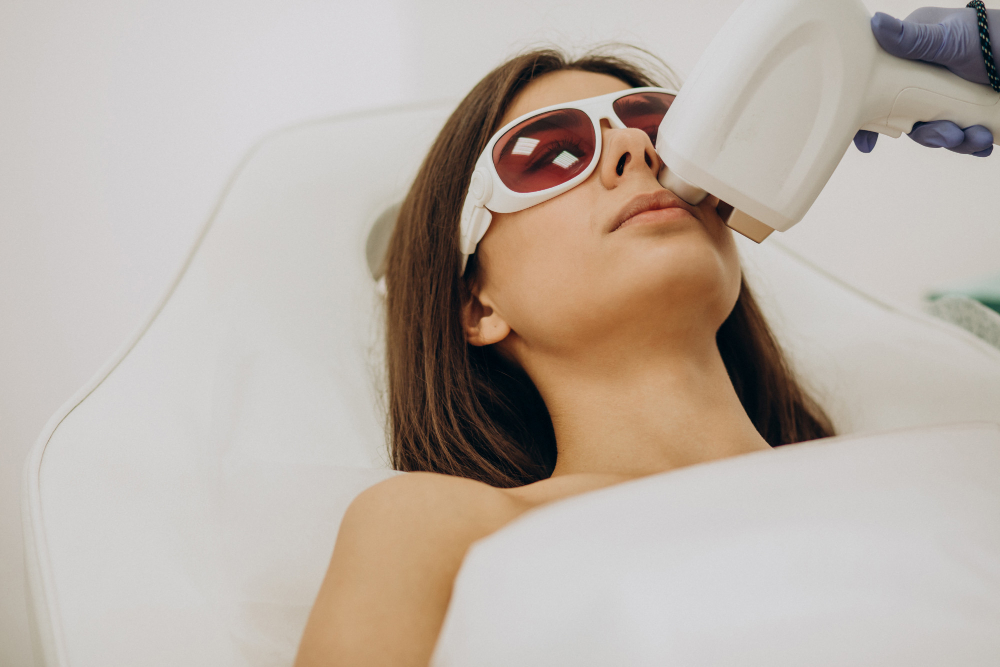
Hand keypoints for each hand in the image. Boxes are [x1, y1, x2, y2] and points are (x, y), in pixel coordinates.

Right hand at [854, 6, 996, 156]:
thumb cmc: (993, 36)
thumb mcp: (950, 38)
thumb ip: (913, 39)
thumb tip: (876, 24)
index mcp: (910, 57)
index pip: (878, 88)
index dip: (870, 118)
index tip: (867, 144)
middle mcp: (923, 78)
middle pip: (908, 118)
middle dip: (930, 134)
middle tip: (950, 135)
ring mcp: (945, 95)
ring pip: (935, 130)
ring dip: (957, 140)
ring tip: (979, 137)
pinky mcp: (966, 110)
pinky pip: (960, 136)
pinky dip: (972, 144)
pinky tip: (985, 141)